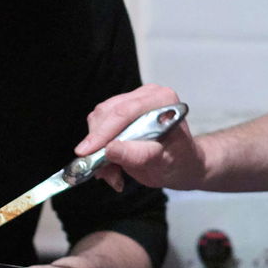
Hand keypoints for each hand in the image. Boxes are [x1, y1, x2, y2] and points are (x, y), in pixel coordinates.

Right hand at [76, 84, 206, 191]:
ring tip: (111, 172)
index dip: (103, 132)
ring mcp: (132, 100)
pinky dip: (98, 149)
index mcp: (162, 100)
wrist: (181, 164)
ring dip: (97, 148)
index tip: (86, 152)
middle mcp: (146, 95)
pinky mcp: (120, 111)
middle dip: (98, 143)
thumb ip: (138, 155)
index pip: (126, 111)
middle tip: (101, 172)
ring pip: (99, 119)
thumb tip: (110, 150)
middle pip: (107, 112)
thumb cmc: (178, 162)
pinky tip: (111, 166)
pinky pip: (98, 126)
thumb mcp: (163, 162)